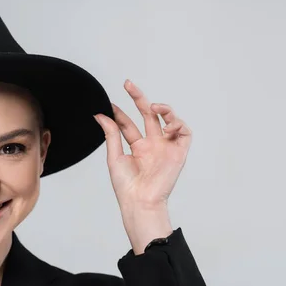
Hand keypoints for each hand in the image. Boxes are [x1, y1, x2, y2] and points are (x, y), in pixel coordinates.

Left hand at [94, 80, 191, 210]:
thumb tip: (100, 115)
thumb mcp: (114, 156)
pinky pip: (184, 132)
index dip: (119, 113)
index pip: (128, 125)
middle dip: (139, 99)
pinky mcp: (178, 152)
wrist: (139, 201)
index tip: (109, 103)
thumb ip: (111, 134)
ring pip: (168, 120)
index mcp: (136, 148)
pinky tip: (167, 125)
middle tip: (128, 84)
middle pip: (147, 116)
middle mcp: (152, 145)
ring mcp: (165, 147)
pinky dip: (178, 124)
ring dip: (162, 109)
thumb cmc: (126, 185)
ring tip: (153, 106)